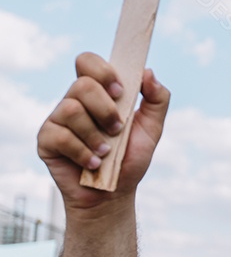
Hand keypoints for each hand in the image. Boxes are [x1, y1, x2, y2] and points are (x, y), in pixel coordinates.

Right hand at [37, 52, 169, 211]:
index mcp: (96, 93)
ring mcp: (57, 120)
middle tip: (117, 129)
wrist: (113, 194)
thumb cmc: (129, 159)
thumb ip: (157, 99)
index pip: (88, 62)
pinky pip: (61, 136)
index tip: (120, 91)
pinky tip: (93, 163)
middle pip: (81, 84)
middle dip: (105, 109)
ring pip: (71, 110)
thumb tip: (148, 72)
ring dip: (96, 135)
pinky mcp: (46, 140)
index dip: (102, 71)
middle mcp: (73, 102)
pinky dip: (83, 152)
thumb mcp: (152, 129)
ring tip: (106, 152)